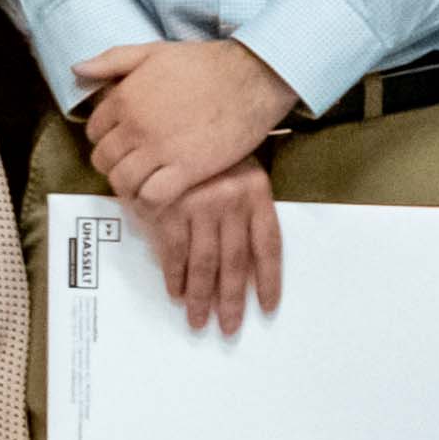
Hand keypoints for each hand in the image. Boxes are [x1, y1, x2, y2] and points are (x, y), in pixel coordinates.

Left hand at [75, 37, 294, 206]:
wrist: (249, 78)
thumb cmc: (204, 63)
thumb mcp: (153, 51)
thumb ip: (113, 60)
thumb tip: (78, 70)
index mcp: (124, 98)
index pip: (94, 131)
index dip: (105, 139)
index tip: (121, 143)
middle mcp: (135, 126)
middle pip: (104, 160)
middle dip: (113, 165)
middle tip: (132, 166)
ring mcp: (159, 150)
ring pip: (123, 182)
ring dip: (129, 186)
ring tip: (143, 183)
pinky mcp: (185, 170)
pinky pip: (152, 197)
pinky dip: (150, 202)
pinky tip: (160, 195)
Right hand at [135, 162, 285, 336]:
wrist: (173, 112)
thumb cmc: (208, 145)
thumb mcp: (239, 165)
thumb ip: (244, 208)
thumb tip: (248, 260)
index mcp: (255, 191)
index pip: (268, 245)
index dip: (269, 280)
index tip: (267, 306)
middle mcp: (232, 201)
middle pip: (236, 263)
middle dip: (232, 300)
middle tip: (228, 327)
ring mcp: (201, 205)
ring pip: (206, 263)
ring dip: (202, 297)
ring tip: (199, 320)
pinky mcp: (170, 207)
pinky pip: (174, 252)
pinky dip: (175, 276)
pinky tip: (176, 292)